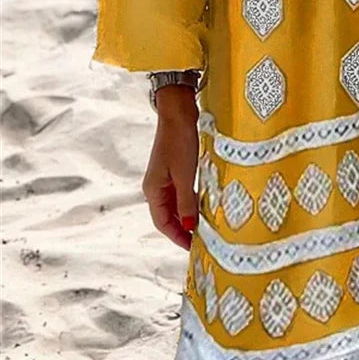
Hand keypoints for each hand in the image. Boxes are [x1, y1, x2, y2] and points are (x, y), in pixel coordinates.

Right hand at [142, 88, 198, 249]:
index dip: (176, 237)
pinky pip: (180, 193)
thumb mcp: (185, 175)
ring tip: (204, 227)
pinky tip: (202, 205)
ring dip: (187, 216)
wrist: (178, 113)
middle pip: (167, 216)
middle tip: (201, 240)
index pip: (162, 223)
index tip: (192, 247)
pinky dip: (190, 202)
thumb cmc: (179, 142)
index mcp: (153, 190)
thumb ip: (186, 202)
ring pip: (174, 205)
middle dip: (182, 229)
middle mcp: (155, 186)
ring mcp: (164, 177)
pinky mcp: (174, 169)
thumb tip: (188, 227)